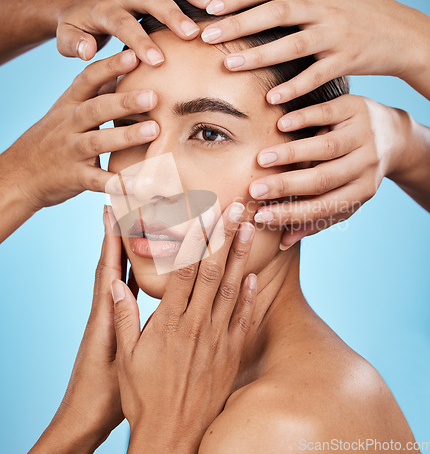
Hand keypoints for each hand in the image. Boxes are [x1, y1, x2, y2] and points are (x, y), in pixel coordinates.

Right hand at [0, 49, 158, 211]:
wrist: (20, 174)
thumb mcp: (68, 110)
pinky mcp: (74, 177)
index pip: (88, 79)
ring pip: (98, 141)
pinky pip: (99, 181)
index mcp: (69, 104)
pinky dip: (118, 183)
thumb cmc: (55, 137)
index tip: (134, 55)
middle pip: (96, 109)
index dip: (110, 67)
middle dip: (124, 101)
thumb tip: (125, 69)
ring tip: (154, 130)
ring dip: (126, 136)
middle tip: (153, 96)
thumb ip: (95, 93)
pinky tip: (141, 185)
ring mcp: (71, 152)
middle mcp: (69, 125)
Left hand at [30, 205, 137, 452]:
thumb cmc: (103, 397)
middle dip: (115, 237)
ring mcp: (110, 319)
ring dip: (124, 252)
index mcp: (105, 317)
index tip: (110, 212)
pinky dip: (134, 276)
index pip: (107, 269)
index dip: (109, 240)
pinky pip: (127, 293)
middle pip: (110, 265)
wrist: (83, 420)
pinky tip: (146, 270)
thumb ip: (126, 329)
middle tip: (122, 209)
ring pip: (119, 277)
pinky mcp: (117, 328)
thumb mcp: (120, 364)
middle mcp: (105, 312)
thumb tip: (125, 292)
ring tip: (136, 230)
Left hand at [55, 0, 240, 63]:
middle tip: (193, 35)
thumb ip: (74, 44)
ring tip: (220, 6)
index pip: (123, 24)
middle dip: (173, 15)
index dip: (139, 41)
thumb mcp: (67, 36)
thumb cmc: (77, 22)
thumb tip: (86, 51)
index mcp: (106, 9)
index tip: (156, 61)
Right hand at [111, 202, 256, 452]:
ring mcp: (216, 338)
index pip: (184, 270)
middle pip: (213, 271)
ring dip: (241, 256)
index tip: (203, 215)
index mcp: (169, 322)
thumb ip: (124, 317)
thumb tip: (115, 284)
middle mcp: (196, 324)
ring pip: (231, 288)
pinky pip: (242, 319)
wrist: (172, 435)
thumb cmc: (143, 396)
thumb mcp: (126, 357)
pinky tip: (253, 276)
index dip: (195, 239)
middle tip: (237, 209)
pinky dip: (248, 295)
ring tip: (250, 229)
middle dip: (225, 236)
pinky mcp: (229, 354)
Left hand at [200, 0, 429, 101]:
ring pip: (293, 42)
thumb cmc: (355, 7)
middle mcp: (325, 4)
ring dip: (259, 55)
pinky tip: (272, 98)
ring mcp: (336, 32)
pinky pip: (316, 75)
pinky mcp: (346, 59)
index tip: (210, 8)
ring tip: (229, 65)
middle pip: (276, 11)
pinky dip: (294, 87)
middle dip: (238, 23)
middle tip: (207, 35)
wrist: (400, 32)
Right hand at [250, 94, 412, 247]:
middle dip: (286, 186)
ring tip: (262, 159)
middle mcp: (365, 165)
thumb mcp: (344, 197)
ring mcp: (363, 135)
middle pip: (323, 179)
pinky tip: (281, 126)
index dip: (291, 214)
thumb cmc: (357, 173)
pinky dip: (303, 119)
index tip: (260, 216)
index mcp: (361, 191)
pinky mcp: (356, 108)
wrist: (393, 136)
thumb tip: (283, 243)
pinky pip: (327, 114)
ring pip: (325, 148)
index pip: (323, 208)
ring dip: (291, 154)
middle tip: (255, 190)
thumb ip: (315, 218)